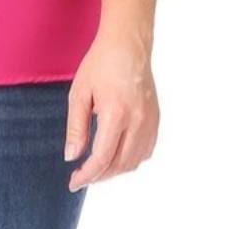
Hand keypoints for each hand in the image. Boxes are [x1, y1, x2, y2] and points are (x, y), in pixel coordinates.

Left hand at [64, 26, 159, 192]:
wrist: (128, 45)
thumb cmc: (100, 65)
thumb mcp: (79, 93)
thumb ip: (76, 127)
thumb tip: (71, 157)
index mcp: (116, 114)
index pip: (102, 158)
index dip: (87, 175)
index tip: (73, 183)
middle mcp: (138, 122)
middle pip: (119, 165)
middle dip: (98, 176)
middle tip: (80, 177)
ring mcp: (150, 122)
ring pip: (134, 162)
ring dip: (114, 171)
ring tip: (95, 168)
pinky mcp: (156, 120)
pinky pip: (144, 152)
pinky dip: (129, 160)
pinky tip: (115, 156)